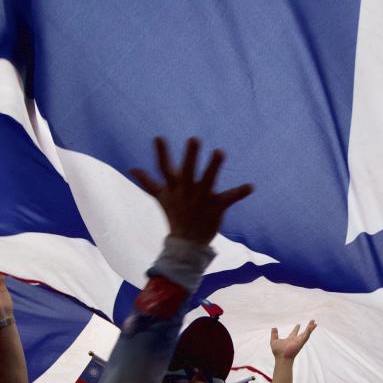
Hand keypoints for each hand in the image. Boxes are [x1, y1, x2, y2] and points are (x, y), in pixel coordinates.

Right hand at [130, 137, 252, 244]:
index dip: (162, 154)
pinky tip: (250, 186)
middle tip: (194, 139)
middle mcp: (186, 191)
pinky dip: (239, 192)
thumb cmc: (175, 216)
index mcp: (174, 187)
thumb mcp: (161, 197)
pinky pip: (229, 198)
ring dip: (213, 166)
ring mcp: (201, 199)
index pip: (164, 169)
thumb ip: (148, 182)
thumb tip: (132, 169)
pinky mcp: (216, 207)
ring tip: (219, 152)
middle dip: (190, 156)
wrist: (187, 244)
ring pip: (207, 180)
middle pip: (187, 172)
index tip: (159, 138)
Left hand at [270, 320, 316, 360]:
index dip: (296, 328)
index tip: (299, 324)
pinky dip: (309, 330)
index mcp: (290, 339)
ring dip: (311, 328)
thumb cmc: (278, 352)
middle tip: (311, 322)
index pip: (294, 333)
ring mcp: (299, 341)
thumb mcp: (274, 341)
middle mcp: (296, 340)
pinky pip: (306, 335)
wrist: (281, 357)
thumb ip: (274, 334)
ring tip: (315, 323)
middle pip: (303, 333)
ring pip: (307, 333)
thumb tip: (274, 328)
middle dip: (308, 327)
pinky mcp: (301, 342)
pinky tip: (311, 326)